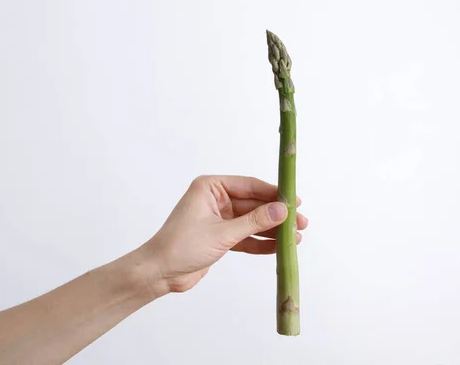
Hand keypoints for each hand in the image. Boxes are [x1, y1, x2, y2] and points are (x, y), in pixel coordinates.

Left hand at [141, 175, 307, 293]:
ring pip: (252, 221)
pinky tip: (279, 248)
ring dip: (272, 230)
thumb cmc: (181, 246)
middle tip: (301, 223)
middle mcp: (216, 199)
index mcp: (211, 187)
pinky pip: (246, 236)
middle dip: (277, 215)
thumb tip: (283, 210)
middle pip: (254, 204)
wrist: (159, 273)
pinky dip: (260, 242)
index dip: (274, 193)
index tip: (295, 200)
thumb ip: (255, 221)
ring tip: (295, 238)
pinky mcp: (220, 236)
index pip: (250, 186)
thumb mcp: (223, 233)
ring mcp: (219, 218)